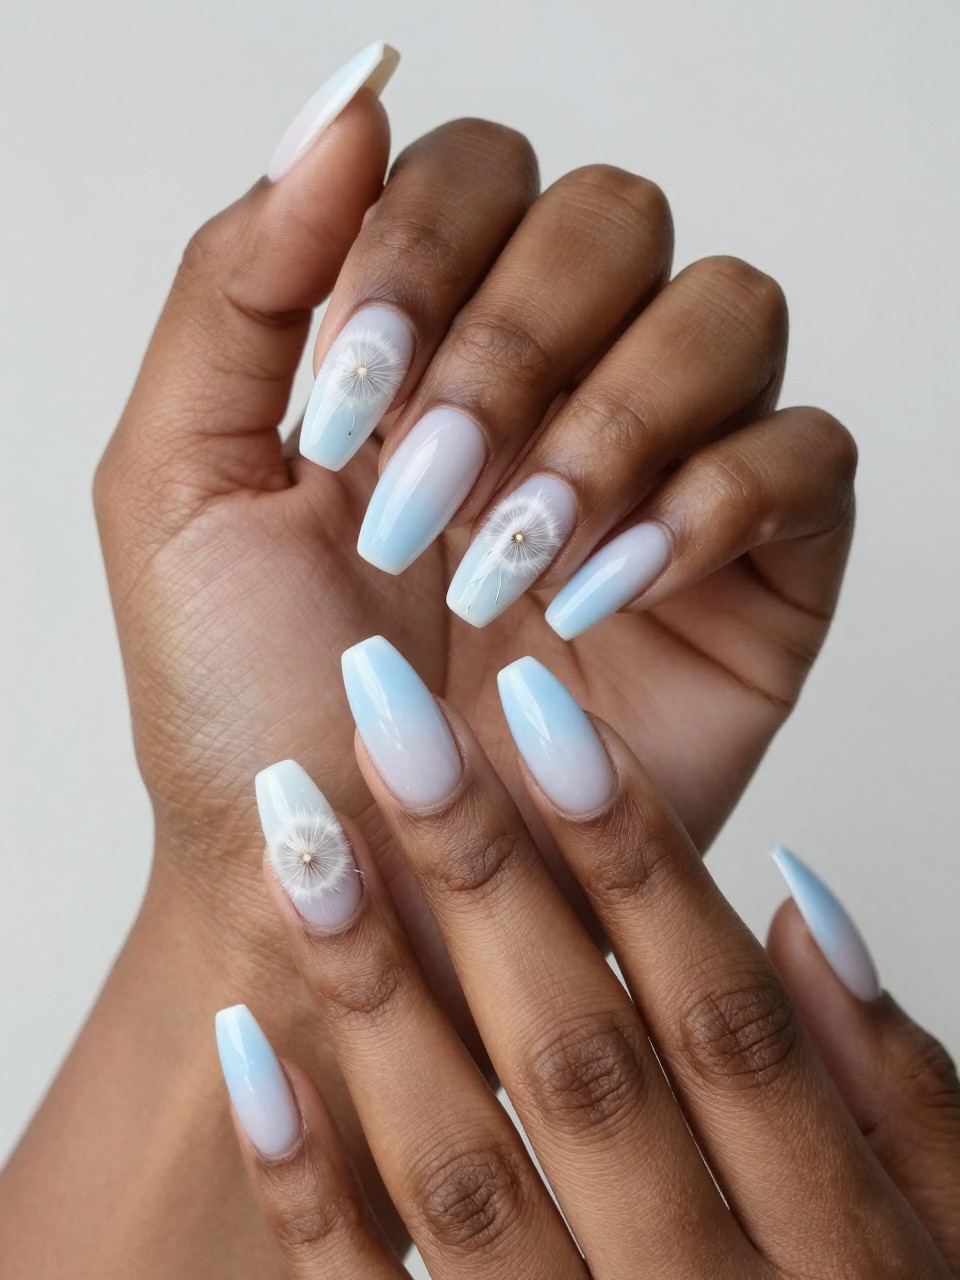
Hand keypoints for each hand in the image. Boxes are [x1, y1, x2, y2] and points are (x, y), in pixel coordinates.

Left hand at [94, 89, 854, 992]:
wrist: (343, 885)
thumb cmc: (248, 708)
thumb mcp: (177, 488)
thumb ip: (236, 290)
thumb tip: (346, 110)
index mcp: (424, 344)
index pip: (478, 174)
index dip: (421, 249)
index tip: (347, 405)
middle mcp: (554, 385)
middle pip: (611, 219)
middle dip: (513, 348)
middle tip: (426, 497)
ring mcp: (664, 469)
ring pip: (727, 308)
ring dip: (611, 421)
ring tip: (511, 564)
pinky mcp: (756, 572)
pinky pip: (810, 456)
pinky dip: (717, 501)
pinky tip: (607, 594)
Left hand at [219, 641, 958, 1278]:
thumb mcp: (940, 1238)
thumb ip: (898, 1090)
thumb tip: (803, 906)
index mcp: (831, 1247)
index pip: (722, 1016)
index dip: (633, 853)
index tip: (541, 715)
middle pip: (579, 1061)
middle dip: (481, 876)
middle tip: (396, 725)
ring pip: (459, 1167)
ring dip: (373, 991)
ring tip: (303, 841)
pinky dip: (305, 1177)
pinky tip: (251, 1045)